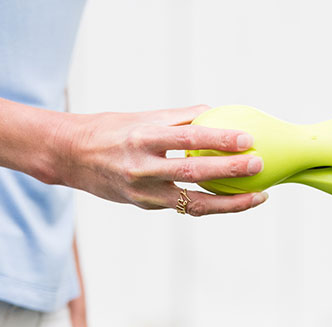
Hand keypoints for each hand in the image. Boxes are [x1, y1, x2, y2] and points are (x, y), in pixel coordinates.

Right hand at [56, 104, 267, 215]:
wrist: (70, 157)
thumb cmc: (111, 131)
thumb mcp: (141, 118)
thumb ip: (179, 118)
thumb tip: (216, 113)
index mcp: (142, 137)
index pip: (187, 138)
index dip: (219, 140)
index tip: (246, 139)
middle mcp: (142, 167)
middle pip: (194, 172)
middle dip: (230, 171)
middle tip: (259, 165)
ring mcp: (144, 191)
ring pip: (195, 202)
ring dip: (231, 202)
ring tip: (259, 197)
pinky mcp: (146, 206)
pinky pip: (186, 208)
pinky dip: (213, 205)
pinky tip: (236, 201)